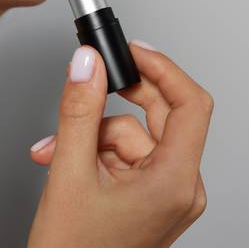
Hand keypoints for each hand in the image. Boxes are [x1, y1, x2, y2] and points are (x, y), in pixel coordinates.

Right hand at [27, 41, 213, 247]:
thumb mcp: (69, 173)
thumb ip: (79, 111)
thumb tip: (88, 64)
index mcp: (174, 183)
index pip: (190, 104)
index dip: (163, 69)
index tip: (134, 51)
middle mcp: (180, 188)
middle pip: (160, 117)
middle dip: (114, 104)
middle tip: (87, 88)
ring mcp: (167, 195)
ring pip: (134, 136)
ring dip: (93, 136)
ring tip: (58, 152)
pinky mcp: (151, 197)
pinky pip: (127, 156)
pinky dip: (96, 153)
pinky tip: (68, 163)